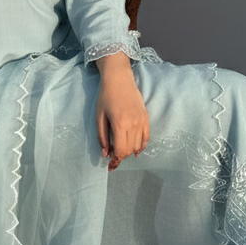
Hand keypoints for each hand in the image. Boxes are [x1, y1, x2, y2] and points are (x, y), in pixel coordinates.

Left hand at [96, 52, 149, 170]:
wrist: (119, 79)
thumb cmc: (106, 96)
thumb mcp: (99, 117)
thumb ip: (102, 137)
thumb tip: (105, 154)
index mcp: (120, 124)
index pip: (121, 150)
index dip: (115, 160)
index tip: (110, 165)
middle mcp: (133, 124)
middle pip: (130, 150)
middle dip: (121, 157)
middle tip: (113, 157)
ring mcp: (142, 121)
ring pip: (138, 146)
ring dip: (130, 152)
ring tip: (121, 150)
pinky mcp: (146, 118)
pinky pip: (146, 138)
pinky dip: (141, 146)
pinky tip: (136, 150)